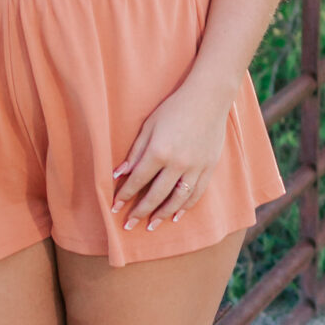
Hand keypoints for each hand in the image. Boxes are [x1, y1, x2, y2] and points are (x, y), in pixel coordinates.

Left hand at [112, 78, 233, 232]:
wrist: (208, 98)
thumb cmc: (174, 108)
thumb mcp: (149, 126)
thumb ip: (135, 152)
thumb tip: (119, 174)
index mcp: (159, 151)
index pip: (138, 180)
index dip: (125, 195)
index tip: (114, 207)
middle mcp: (177, 163)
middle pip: (156, 195)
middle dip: (139, 212)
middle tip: (128, 226)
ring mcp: (195, 167)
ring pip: (177, 199)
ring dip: (162, 215)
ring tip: (151, 226)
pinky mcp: (209, 167)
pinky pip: (197, 193)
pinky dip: (186, 207)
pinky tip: (176, 216)